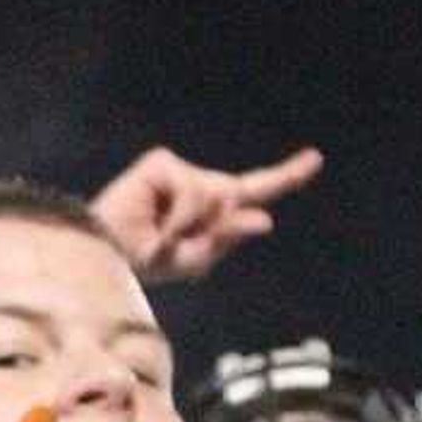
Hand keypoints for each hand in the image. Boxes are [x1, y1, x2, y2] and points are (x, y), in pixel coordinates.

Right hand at [91, 144, 321, 283]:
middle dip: (215, 225)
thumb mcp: (193, 261)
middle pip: (237, 193)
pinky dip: (179, 219)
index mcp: (213, 209)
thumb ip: (228, 239)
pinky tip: (156, 227)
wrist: (105, 257)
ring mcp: (180, 170)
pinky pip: (193, 193)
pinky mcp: (161, 163)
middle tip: (175, 245)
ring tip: (163, 238)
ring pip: (216, 194)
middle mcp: (201, 184)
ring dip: (192, 226)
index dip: (286, 175)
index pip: (256, 190)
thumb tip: (267, 218)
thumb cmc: (144, 263)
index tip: (315, 158)